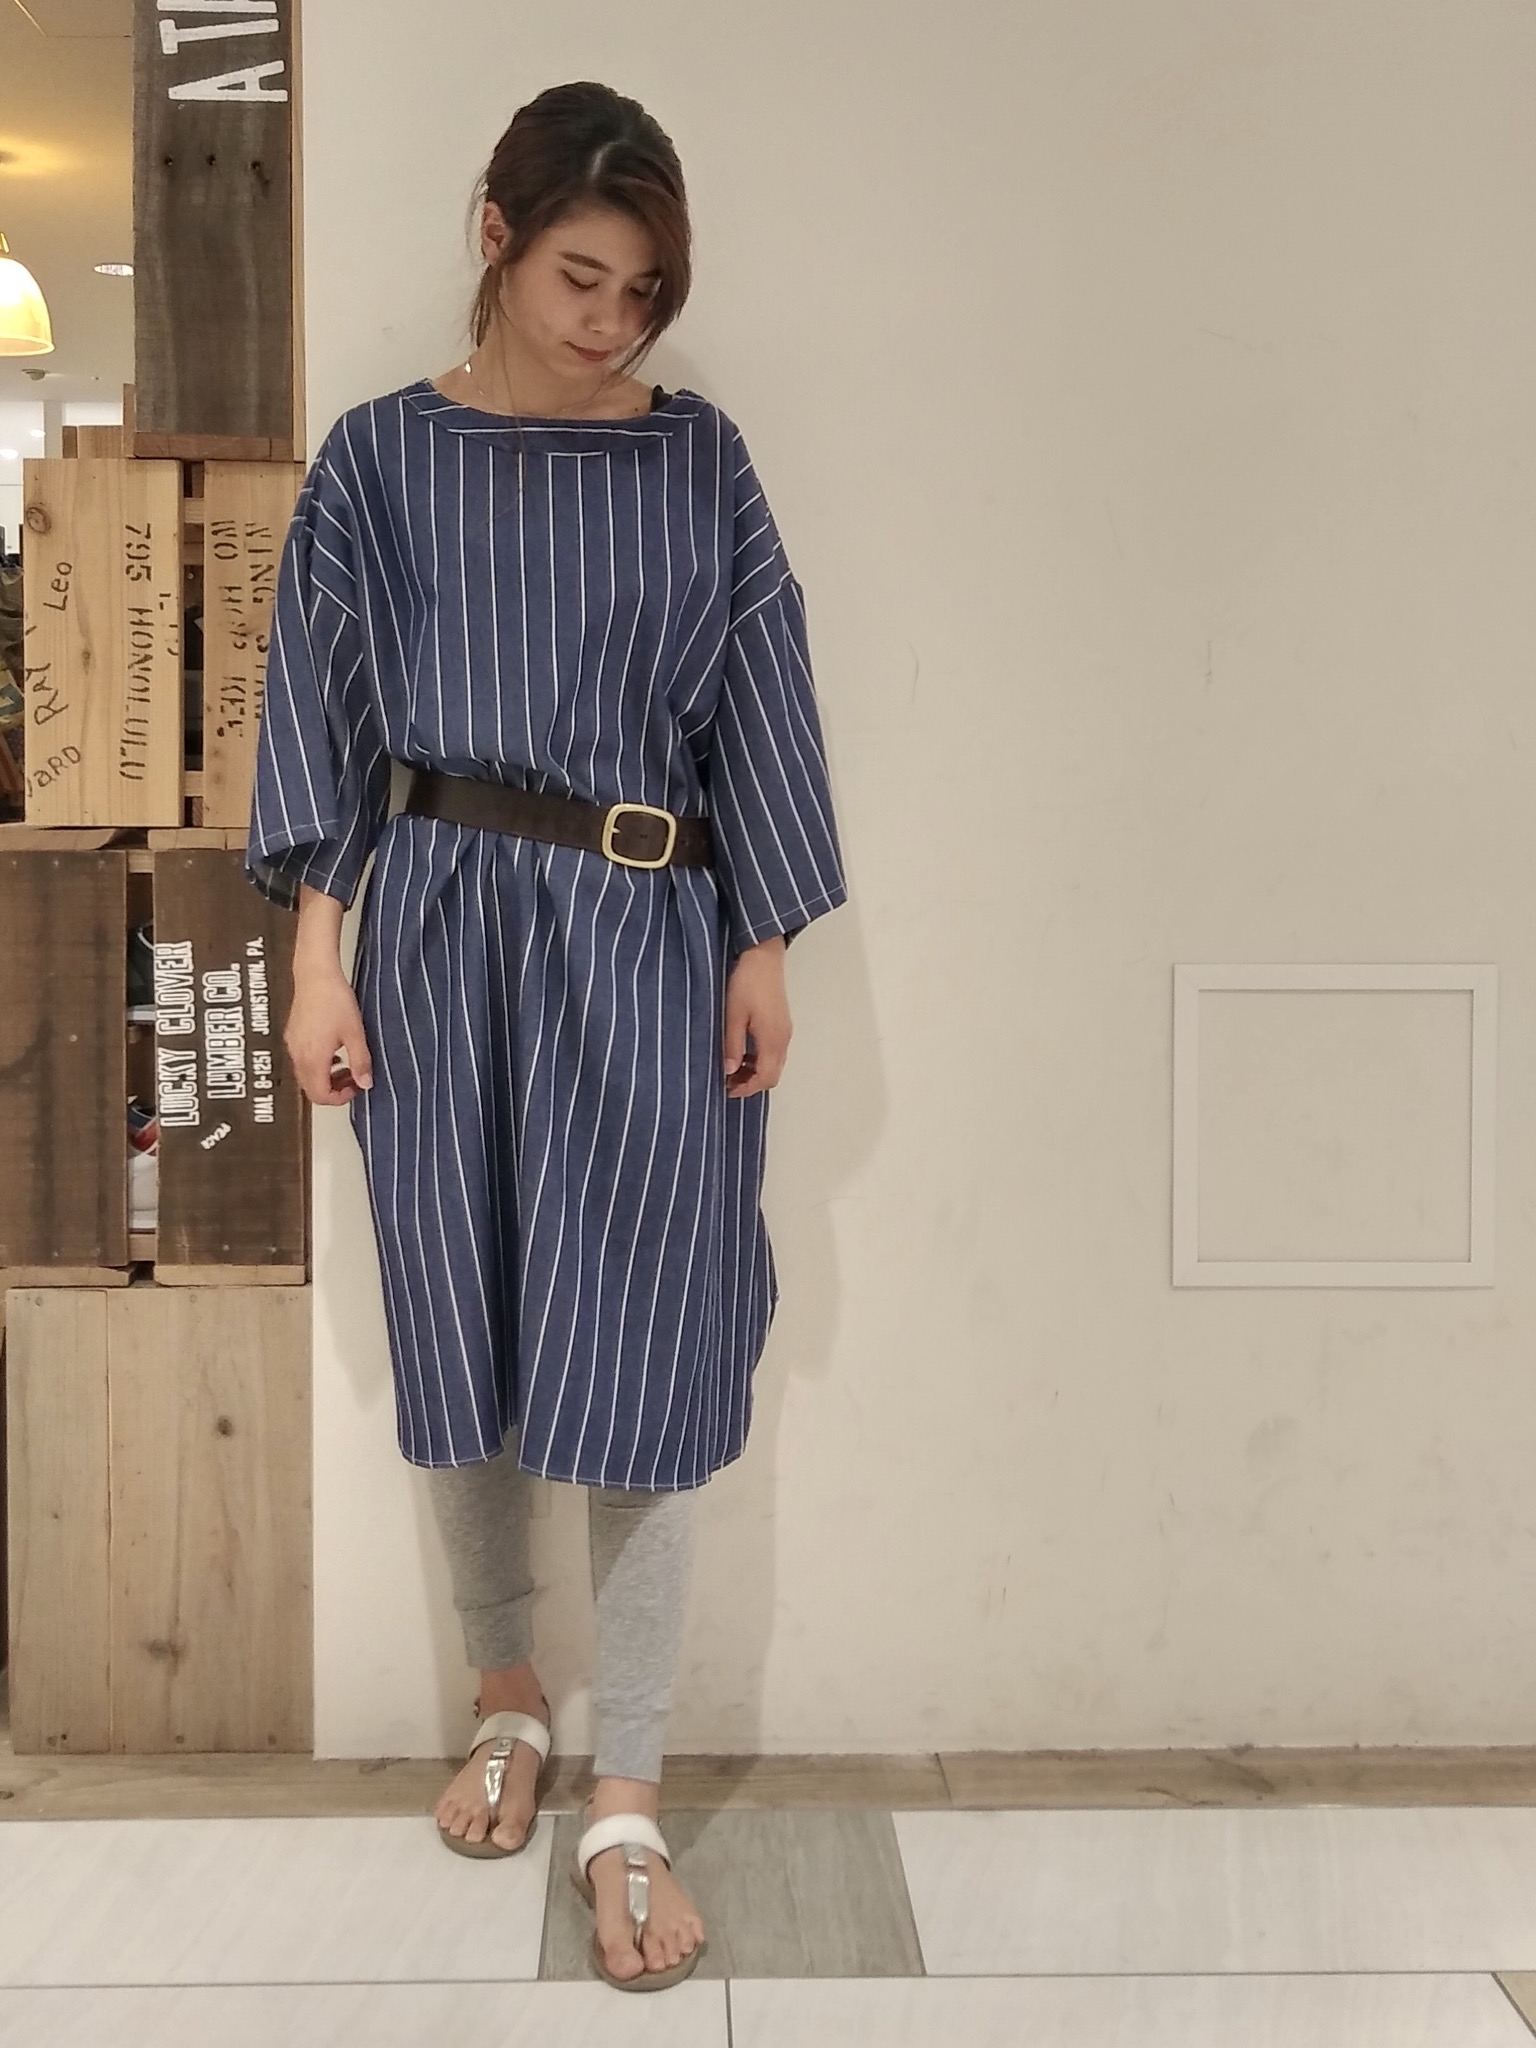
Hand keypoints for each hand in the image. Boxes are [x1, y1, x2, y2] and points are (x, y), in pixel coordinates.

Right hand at [285, 965, 373, 1105]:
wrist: (315, 974)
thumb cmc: (334, 999)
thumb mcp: (355, 1033)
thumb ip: (361, 1062)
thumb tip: (366, 1084)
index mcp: (313, 1059)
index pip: (321, 1096)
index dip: (340, 1099)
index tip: (356, 1088)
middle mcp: (299, 1056)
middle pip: (312, 1089)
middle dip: (334, 1089)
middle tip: (354, 1078)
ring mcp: (293, 1045)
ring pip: (306, 1075)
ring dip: (326, 1077)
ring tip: (346, 1064)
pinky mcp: (292, 1035)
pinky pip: (302, 1060)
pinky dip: (318, 1064)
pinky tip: (333, 1050)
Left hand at [723, 937, 789, 1098]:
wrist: (763, 955)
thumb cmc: (747, 981)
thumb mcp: (733, 1016)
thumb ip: (732, 1046)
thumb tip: (729, 1071)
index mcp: (772, 1039)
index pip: (766, 1078)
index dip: (746, 1089)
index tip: (727, 1089)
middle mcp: (783, 1038)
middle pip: (773, 1075)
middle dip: (751, 1083)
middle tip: (728, 1081)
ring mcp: (784, 1030)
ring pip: (774, 1064)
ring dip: (755, 1071)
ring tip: (732, 1067)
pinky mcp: (782, 1023)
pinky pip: (774, 1051)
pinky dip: (760, 1058)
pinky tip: (742, 1050)